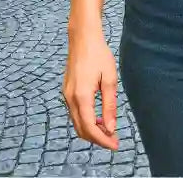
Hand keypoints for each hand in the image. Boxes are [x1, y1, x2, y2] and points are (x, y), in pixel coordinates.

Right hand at [62, 27, 118, 149]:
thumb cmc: (98, 54)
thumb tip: (110, 127)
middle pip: (81, 129)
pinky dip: (85, 120)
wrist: (83, 38)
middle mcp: (70, 98)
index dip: (102, 140)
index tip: (115, 145)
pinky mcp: (67, 90)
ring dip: (91, 129)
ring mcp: (66, 94)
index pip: (90, 128)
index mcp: (82, 96)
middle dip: (97, 138)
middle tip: (114, 139)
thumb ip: (109, 105)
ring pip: (77, 122)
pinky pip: (75, 113)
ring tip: (108, 129)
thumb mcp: (109, 79)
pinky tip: (98, 116)